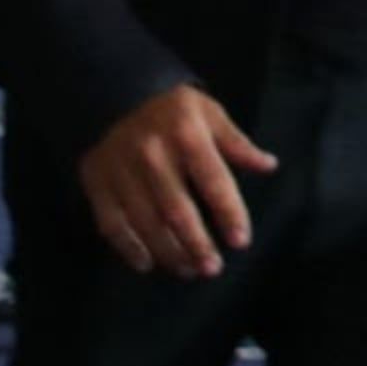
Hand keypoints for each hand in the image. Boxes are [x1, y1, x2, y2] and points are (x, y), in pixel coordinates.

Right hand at [78, 84, 277, 279]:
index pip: (214, 181)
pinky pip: (112, 224)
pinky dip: (129, 248)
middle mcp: (153, 155)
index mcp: (187, 135)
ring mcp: (121, 171)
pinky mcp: (97, 183)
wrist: (116, 94)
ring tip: (188, 270)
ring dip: (168, 252)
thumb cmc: (174, 110)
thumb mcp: (211, 114)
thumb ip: (237, 143)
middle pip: (177, 210)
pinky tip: (147, 263)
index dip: (229, 213)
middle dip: (197, 244)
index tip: (241, 241)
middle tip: (212, 268)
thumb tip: (269, 166)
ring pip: (146, 223)